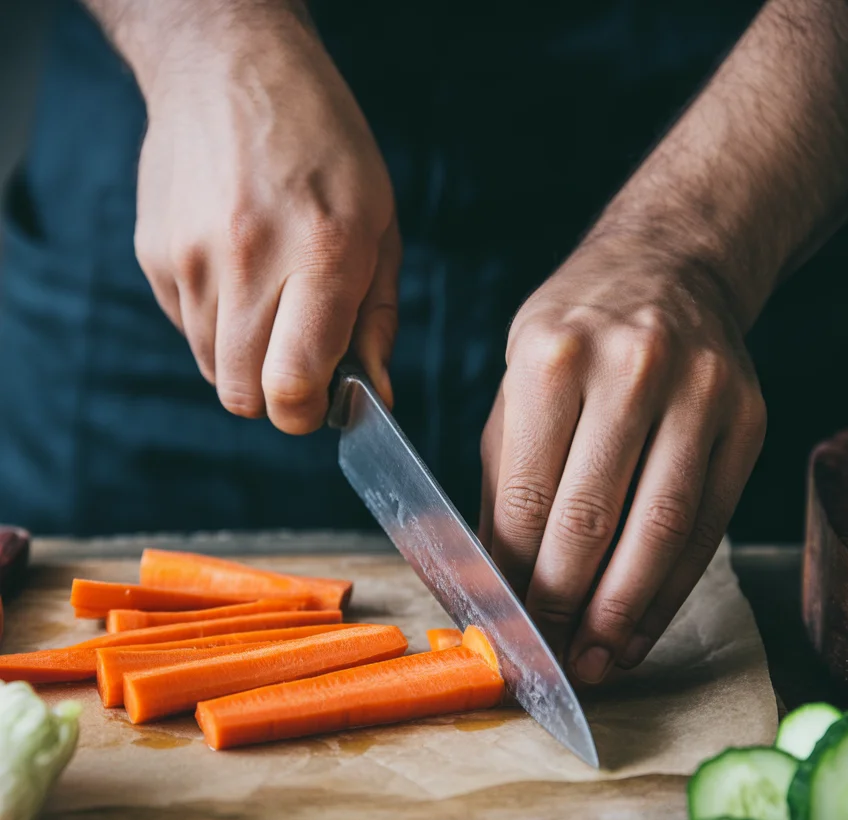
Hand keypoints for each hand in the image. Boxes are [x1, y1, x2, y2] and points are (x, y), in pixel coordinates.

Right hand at [133, 5, 398, 432]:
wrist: (228, 65)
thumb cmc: (323, 145)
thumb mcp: (379, 223)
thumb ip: (376, 319)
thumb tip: (373, 395)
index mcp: (321, 253)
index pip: (291, 385)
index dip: (306, 414)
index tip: (319, 402)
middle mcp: (248, 261)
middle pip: (245, 395)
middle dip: (276, 397)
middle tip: (300, 362)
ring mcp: (192, 259)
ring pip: (214, 370)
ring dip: (246, 359)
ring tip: (270, 299)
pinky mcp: (156, 257)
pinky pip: (188, 330)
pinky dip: (216, 324)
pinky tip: (236, 270)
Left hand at [480, 232, 765, 683]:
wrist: (670, 265)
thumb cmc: (574, 337)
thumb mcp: (516, 389)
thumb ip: (504, 485)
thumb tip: (495, 584)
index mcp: (552, 357)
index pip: (528, 498)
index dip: (516, 578)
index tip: (507, 630)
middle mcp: (630, 369)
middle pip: (592, 520)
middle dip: (565, 607)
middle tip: (549, 660)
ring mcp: (700, 392)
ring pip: (659, 532)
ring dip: (624, 614)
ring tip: (598, 662)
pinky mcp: (747, 419)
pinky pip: (708, 526)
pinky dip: (672, 589)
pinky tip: (643, 626)